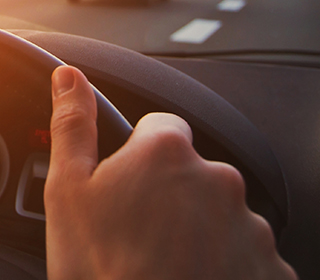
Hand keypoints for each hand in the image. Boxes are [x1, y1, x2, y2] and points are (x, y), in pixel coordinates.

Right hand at [44, 65, 294, 279]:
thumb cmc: (100, 270)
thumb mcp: (67, 192)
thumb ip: (73, 125)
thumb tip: (69, 77)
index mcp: (166, 153)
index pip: (159, 128)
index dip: (137, 154)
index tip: (124, 187)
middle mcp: (218, 181)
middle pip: (191, 173)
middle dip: (169, 195)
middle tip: (136, 234)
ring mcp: (250, 228)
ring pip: (219, 215)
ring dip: (198, 232)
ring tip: (163, 265)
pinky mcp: (270, 270)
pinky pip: (245, 256)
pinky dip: (223, 267)